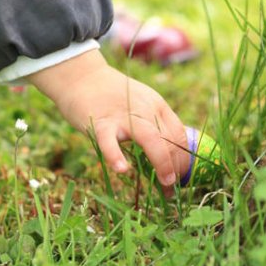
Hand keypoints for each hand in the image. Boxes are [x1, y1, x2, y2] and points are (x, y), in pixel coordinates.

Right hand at [27, 49, 190, 188]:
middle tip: (171, 188)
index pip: (179, 134)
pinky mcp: (101, 122)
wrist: (81, 77)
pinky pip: (110, 142)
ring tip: (164, 183)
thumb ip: (153, 123)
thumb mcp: (140, 103)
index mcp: (156, 105)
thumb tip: (168, 154)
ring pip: (151, 139)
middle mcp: (145, 109)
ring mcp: (123, 115)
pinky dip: (116, 156)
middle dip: (176, 167)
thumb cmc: (111, 96)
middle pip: (170, 139)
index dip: (184, 158)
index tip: (180, 176)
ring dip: (162, 163)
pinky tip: (122, 169)